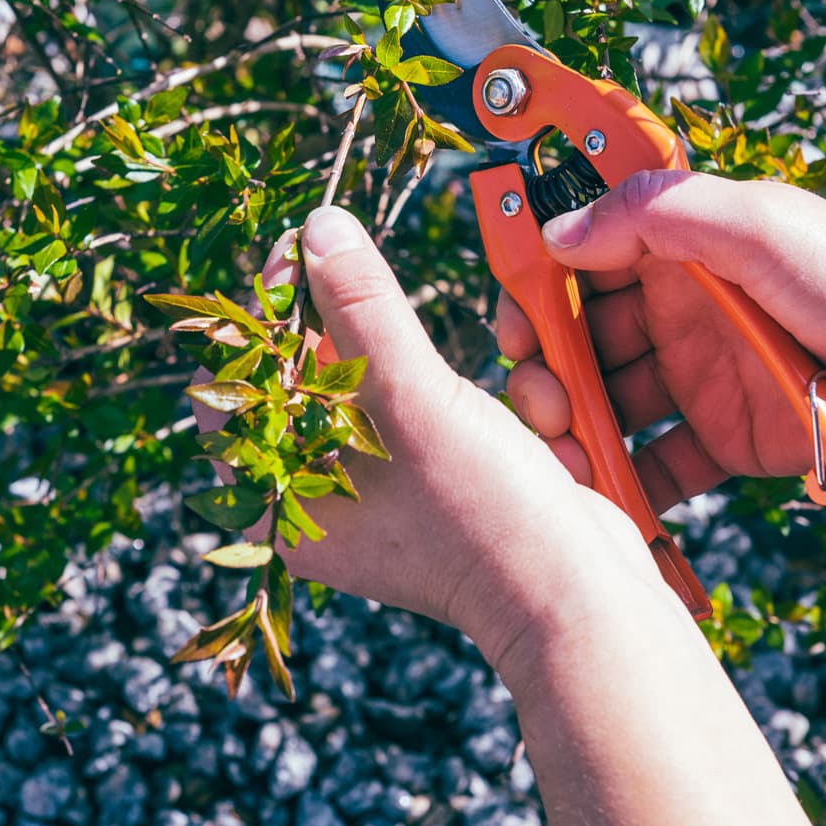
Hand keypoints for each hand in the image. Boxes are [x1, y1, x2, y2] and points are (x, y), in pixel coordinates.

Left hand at [225, 205, 678, 667]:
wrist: (586, 598)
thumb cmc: (483, 515)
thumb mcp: (412, 398)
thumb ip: (361, 307)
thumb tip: (318, 227)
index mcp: (284, 502)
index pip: (239, 389)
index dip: (263, 316)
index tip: (300, 252)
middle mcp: (321, 504)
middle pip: (305, 378)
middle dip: (353, 330)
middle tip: (367, 268)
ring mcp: (380, 499)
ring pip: (374, 387)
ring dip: (418, 363)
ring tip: (475, 379)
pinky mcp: (437, 487)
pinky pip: (428, 412)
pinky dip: (462, 396)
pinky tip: (521, 413)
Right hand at [500, 169, 825, 512]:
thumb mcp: (755, 224)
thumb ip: (655, 215)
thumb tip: (559, 232)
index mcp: (678, 247)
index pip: (578, 257)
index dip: (534, 283)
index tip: (513, 316)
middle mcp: (676, 310)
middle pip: (576, 336)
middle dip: (542, 365)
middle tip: (541, 397)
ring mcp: (696, 376)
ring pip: (602, 402)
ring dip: (568, 426)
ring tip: (559, 453)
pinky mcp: (722, 438)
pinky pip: (653, 463)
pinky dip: (618, 481)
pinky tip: (596, 495)